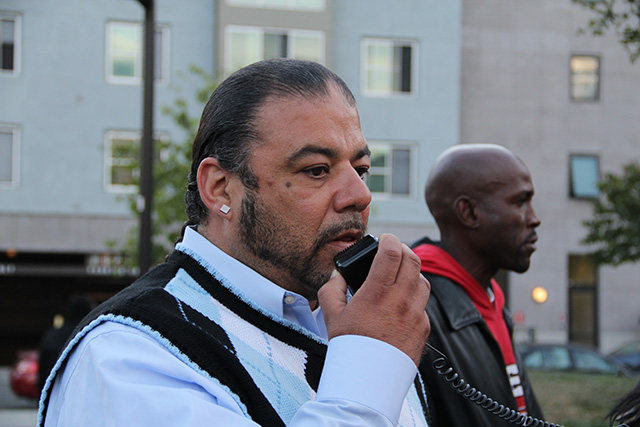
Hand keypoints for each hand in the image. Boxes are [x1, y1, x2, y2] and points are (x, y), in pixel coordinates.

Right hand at [318, 233, 430, 365]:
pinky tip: (401, 303)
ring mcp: (416, 314)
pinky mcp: (424, 328)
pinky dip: (415, 297)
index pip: (392, 252)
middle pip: (413, 260)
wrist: (368, 380)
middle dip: (403, 250)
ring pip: (423, 280)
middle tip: (393, 251)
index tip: (385, 238)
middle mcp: (401, 300)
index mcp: (378, 292)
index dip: (390, 239)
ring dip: (412, 272)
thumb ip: (332, 289)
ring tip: (399, 276)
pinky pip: (424, 304)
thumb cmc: (350, 348)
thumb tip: (338, 275)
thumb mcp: (332, 315)